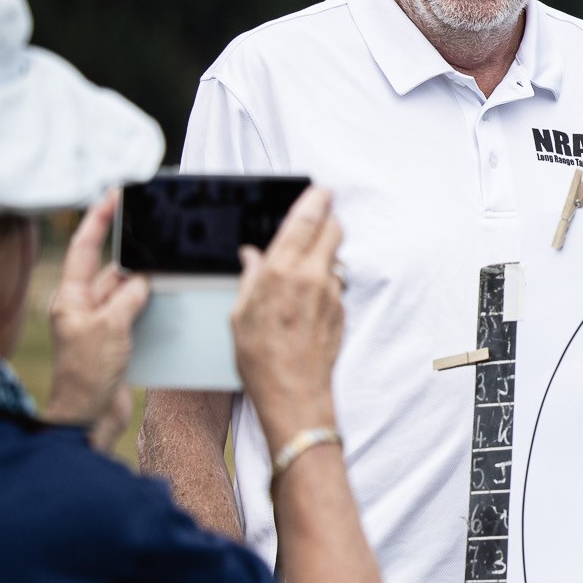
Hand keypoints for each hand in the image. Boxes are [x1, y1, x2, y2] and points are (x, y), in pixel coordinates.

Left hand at [47, 190, 148, 450]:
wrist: (87, 416)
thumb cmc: (88, 374)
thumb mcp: (111, 328)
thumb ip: (127, 298)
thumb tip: (141, 280)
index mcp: (71, 297)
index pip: (85, 248)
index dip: (99, 219)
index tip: (115, 195)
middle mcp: (82, 306)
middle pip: (110, 269)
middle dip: (134, 255)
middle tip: (156, 233)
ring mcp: (98, 324)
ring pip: (127, 292)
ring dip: (146, 286)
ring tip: (168, 273)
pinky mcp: (113, 341)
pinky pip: (135, 314)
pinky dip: (150, 308)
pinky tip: (167, 305)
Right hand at [229, 187, 343, 446]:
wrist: (294, 393)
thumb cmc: (260, 359)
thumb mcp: (240, 315)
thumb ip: (249, 279)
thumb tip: (251, 257)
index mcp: (281, 272)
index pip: (305, 221)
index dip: (315, 201)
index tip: (321, 190)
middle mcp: (311, 277)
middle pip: (333, 230)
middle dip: (328, 220)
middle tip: (319, 217)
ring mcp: (331, 293)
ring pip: (336, 257)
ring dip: (326, 252)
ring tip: (306, 263)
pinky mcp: (342, 310)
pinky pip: (335, 284)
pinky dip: (325, 281)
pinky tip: (308, 298)